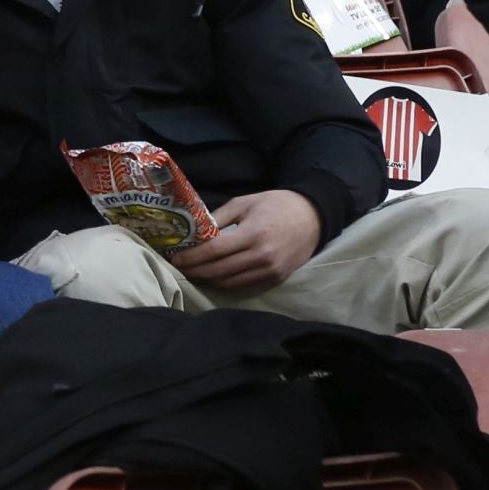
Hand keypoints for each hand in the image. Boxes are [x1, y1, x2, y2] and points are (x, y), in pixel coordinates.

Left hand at [169, 190, 320, 292]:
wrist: (312, 217)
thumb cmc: (275, 205)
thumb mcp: (244, 203)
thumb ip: (218, 218)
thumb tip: (194, 231)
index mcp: (252, 234)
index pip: (214, 252)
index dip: (192, 258)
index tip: (176, 259)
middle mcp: (261, 257)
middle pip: (219, 271)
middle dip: (196, 271)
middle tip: (179, 268)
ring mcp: (270, 271)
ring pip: (231, 283)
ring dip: (209, 280)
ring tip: (194, 273)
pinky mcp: (277, 279)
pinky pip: (245, 286)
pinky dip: (227, 284)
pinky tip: (215, 277)